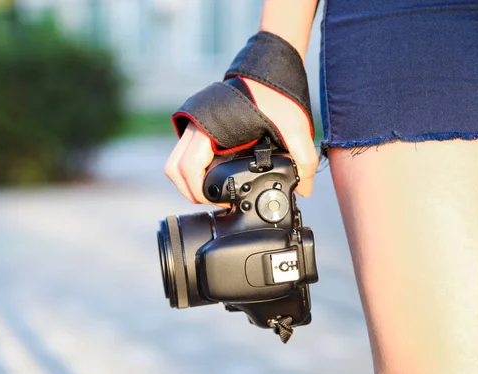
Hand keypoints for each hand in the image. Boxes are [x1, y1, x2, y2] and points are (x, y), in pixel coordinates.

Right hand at [164, 77, 318, 204]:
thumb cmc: (274, 93)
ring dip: (187, 181)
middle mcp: (196, 126)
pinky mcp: (198, 123)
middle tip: (214, 201)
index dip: (198, 192)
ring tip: (212, 192)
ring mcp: (194, 124)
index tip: (220, 201)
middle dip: (189, 191)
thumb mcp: (294, 126)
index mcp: (210, 128)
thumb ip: (304, 159)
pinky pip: (183, 152)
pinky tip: (213, 174)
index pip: (187, 169)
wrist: (266, 67)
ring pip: (175, 161)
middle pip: (174, 169)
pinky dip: (192, 168)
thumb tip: (304, 190)